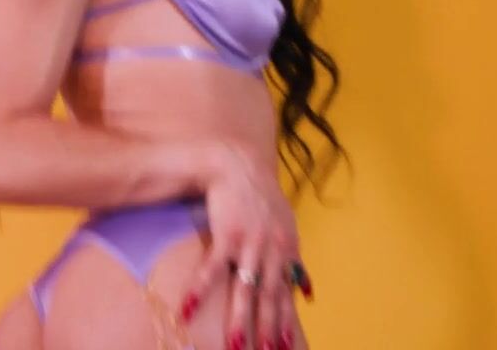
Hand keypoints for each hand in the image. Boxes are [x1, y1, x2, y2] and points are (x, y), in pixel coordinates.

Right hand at [178, 143, 310, 349]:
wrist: (236, 164)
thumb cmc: (260, 196)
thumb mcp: (287, 226)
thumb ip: (296, 260)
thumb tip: (308, 291)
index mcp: (286, 250)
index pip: (287, 293)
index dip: (286, 322)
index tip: (286, 347)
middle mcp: (272, 250)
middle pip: (270, 297)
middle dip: (269, 329)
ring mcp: (249, 244)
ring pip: (245, 290)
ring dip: (241, 320)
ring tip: (236, 346)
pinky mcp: (225, 236)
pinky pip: (211, 270)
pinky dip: (200, 291)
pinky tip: (189, 310)